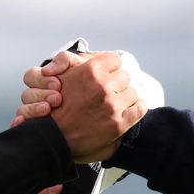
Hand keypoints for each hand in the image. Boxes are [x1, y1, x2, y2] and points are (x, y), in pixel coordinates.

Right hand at [16, 50, 141, 162]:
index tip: (108, 73)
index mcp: (90, 71)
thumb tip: (90, 56)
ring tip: (113, 103)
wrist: (53, 137)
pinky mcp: (118, 124)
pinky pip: (140, 108)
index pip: (114, 59)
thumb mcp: (58, 75)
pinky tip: (128, 110)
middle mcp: (102, 87)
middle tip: (107, 91)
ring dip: (125, 97)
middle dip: (117, 83)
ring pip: (133, 92)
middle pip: (124, 76)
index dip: (111, 66)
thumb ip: (71, 61)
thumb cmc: (54, 106)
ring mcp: (112, 106)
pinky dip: (136, 108)